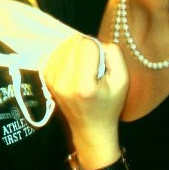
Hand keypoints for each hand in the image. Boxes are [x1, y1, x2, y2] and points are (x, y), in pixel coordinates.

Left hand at [43, 35, 128, 166]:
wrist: (90, 127)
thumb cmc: (109, 104)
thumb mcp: (122, 80)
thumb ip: (114, 54)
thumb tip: (96, 41)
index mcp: (83, 85)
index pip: (87, 44)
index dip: (99, 48)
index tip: (102, 64)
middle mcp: (63, 82)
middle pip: (74, 42)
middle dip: (87, 47)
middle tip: (94, 66)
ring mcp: (51, 80)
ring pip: (64, 44)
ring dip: (76, 50)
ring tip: (84, 67)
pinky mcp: (46, 78)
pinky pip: (56, 51)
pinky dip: (66, 54)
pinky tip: (74, 67)